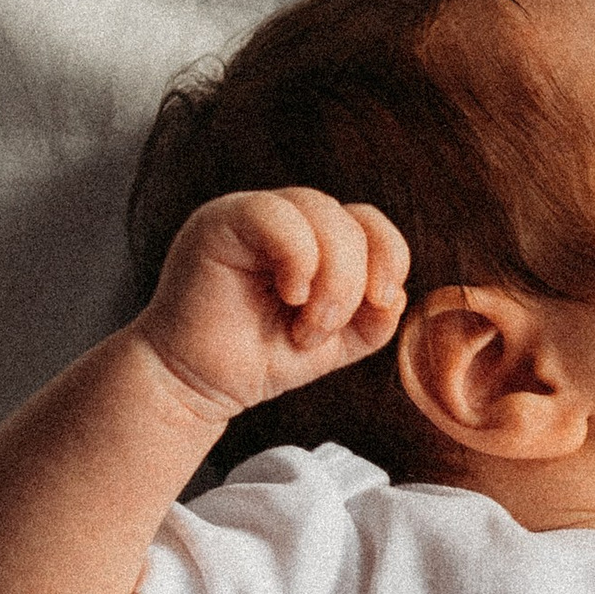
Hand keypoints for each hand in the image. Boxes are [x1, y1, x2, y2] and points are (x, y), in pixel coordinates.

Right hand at [134, 188, 410, 415]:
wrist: (199, 383)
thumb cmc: (261, 358)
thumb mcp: (336, 343)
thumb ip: (373, 319)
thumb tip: (396, 295)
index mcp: (315, 237)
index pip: (369, 221)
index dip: (391, 256)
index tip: (383, 302)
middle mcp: (284, 217)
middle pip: (350, 218)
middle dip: (354, 282)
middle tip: (324, 329)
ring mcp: (249, 213)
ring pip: (320, 210)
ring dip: (331, 279)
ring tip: (306, 326)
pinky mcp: (218, 222)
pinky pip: (275, 215)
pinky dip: (298, 260)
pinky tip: (289, 295)